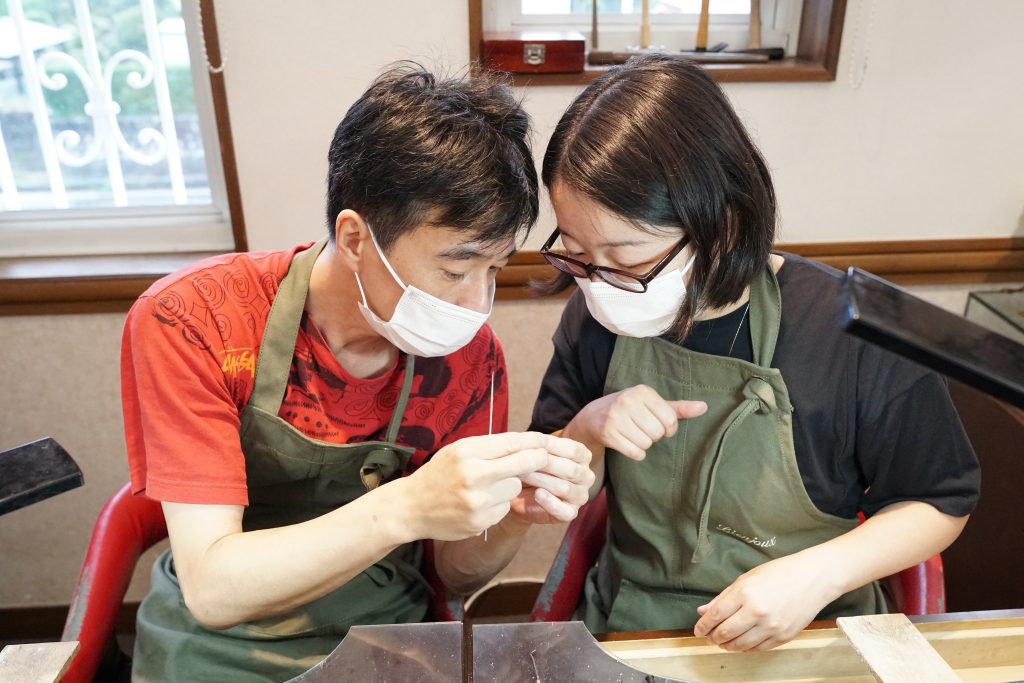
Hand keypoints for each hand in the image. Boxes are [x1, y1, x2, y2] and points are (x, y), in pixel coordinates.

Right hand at [400, 432, 583, 541]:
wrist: (411, 507)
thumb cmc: (439, 474)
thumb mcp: (458, 451)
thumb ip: (489, 447)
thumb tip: (528, 443)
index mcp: (467, 451)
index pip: (512, 442)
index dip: (534, 442)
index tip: (546, 442)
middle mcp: (473, 475)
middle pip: (523, 463)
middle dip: (537, 461)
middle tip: (543, 460)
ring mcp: (477, 501)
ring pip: (515, 487)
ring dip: (510, 485)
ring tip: (488, 486)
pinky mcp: (480, 521)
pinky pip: (505, 508)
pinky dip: (498, 505)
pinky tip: (480, 504)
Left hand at [512, 434, 593, 524]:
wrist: (520, 491)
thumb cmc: (532, 466)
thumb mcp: (537, 450)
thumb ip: (542, 444)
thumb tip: (536, 439)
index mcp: (583, 457)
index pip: (573, 450)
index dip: (552, 445)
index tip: (531, 442)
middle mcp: (586, 477)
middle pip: (570, 469)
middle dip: (544, 464)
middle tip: (522, 460)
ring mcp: (580, 496)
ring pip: (565, 488)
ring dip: (541, 481)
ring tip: (522, 475)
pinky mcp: (570, 513)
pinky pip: (564, 511)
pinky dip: (550, 503)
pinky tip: (538, 494)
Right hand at [570, 384, 706, 460]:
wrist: (593, 417)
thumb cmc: (629, 410)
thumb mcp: (651, 404)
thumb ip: (678, 408)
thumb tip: (704, 407)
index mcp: (642, 391)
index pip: (670, 419)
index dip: (669, 428)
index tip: (659, 426)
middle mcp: (628, 401)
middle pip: (657, 433)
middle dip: (654, 437)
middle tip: (643, 430)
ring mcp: (615, 417)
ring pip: (646, 444)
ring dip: (643, 445)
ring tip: (633, 435)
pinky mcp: (607, 433)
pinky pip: (635, 453)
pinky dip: (635, 453)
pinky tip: (627, 444)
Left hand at [692, 551, 839, 651]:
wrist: (814, 578)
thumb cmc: (781, 573)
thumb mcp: (747, 579)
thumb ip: (724, 597)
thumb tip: (704, 612)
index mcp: (745, 593)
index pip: (716, 615)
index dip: (703, 625)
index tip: (698, 630)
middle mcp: (757, 612)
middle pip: (725, 633)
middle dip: (713, 637)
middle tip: (709, 636)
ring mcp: (771, 627)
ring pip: (740, 645)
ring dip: (727, 645)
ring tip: (723, 641)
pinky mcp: (783, 637)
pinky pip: (758, 649)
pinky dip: (745, 648)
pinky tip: (741, 643)